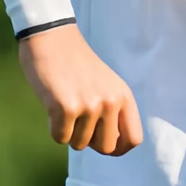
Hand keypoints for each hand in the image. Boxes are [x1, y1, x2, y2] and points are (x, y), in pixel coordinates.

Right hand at [18, 26, 143, 155]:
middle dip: (90, 142)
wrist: (51, 37)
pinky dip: (53, 128)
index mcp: (124, 96)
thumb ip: (113, 110)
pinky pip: (60, 137)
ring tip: (64, 107)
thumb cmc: (75, 64)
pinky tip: (52, 107)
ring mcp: (89, 105)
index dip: (118, 148)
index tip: (102, 143)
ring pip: (79, 144)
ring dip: (69, 132)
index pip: (133, 139)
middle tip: (78, 124)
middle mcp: (111, 102)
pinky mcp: (65, 108)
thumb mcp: (106, 84)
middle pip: (106, 148)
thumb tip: (111, 147)